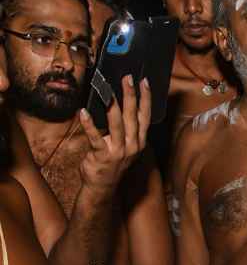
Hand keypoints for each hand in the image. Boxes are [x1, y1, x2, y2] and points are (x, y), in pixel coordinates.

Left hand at [79, 75, 150, 189]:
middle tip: (128, 78)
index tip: (144, 82)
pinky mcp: (102, 155)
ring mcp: (119, 151)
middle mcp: (132, 145)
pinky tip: (82, 112)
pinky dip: (89, 124)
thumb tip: (119, 106)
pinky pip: (95, 137)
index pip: (145, 116)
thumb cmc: (112, 162)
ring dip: (113, 105)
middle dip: (131, 95)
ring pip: (118, 124)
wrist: (102, 186)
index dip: (146, 98)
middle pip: (133, 116)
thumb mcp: (125, 146)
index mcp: (139, 141)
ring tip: (108, 90)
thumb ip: (126, 130)